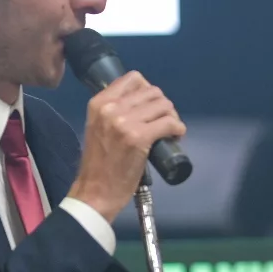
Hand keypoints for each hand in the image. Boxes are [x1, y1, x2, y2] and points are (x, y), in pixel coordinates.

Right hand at [68, 71, 185, 221]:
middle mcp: (111, 108)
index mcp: (99, 103)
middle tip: (163, 122)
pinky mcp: (140, 138)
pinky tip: (176, 136)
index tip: (151, 107)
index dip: (147, 90)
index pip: (133, 78)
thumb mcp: (98, 127)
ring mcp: (125, 122)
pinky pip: (170, 122)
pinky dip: (178, 128)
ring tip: (169, 131)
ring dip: (172, 116)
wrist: (94, 192)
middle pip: (152, 91)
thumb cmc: (98, 164)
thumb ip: (113, 112)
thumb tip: (141, 103)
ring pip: (164, 105)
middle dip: (163, 106)